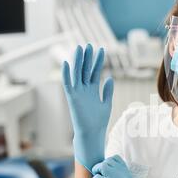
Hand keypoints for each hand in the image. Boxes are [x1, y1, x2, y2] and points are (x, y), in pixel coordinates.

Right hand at [62, 44, 113, 172]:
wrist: (93, 133)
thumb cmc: (99, 121)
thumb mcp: (106, 103)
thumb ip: (107, 91)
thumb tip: (110, 78)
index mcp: (92, 90)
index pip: (94, 72)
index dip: (97, 61)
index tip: (101, 50)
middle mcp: (84, 89)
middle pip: (85, 70)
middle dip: (88, 58)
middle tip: (89, 45)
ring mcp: (78, 93)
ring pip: (77, 73)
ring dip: (78, 61)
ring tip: (80, 48)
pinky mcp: (72, 98)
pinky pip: (68, 84)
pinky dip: (67, 74)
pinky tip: (67, 63)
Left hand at [91, 155, 143, 177]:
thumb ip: (119, 174)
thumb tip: (106, 167)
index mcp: (126, 172)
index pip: (115, 158)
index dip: (108, 163)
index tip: (107, 172)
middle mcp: (122, 174)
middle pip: (106, 161)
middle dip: (100, 168)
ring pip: (101, 166)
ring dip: (97, 173)